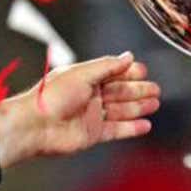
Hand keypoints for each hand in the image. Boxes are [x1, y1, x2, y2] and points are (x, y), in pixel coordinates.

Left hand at [0, 52, 161, 168]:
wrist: (35, 126)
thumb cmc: (50, 97)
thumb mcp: (81, 73)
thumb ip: (107, 66)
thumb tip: (128, 57)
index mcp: (84, 78)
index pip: (112, 73)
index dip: (129, 72)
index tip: (144, 71)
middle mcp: (89, 96)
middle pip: (120, 92)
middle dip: (138, 90)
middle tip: (155, 89)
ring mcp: (92, 115)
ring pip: (121, 110)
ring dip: (138, 107)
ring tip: (154, 104)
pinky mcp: (93, 133)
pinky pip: (117, 130)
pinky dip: (132, 127)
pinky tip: (145, 124)